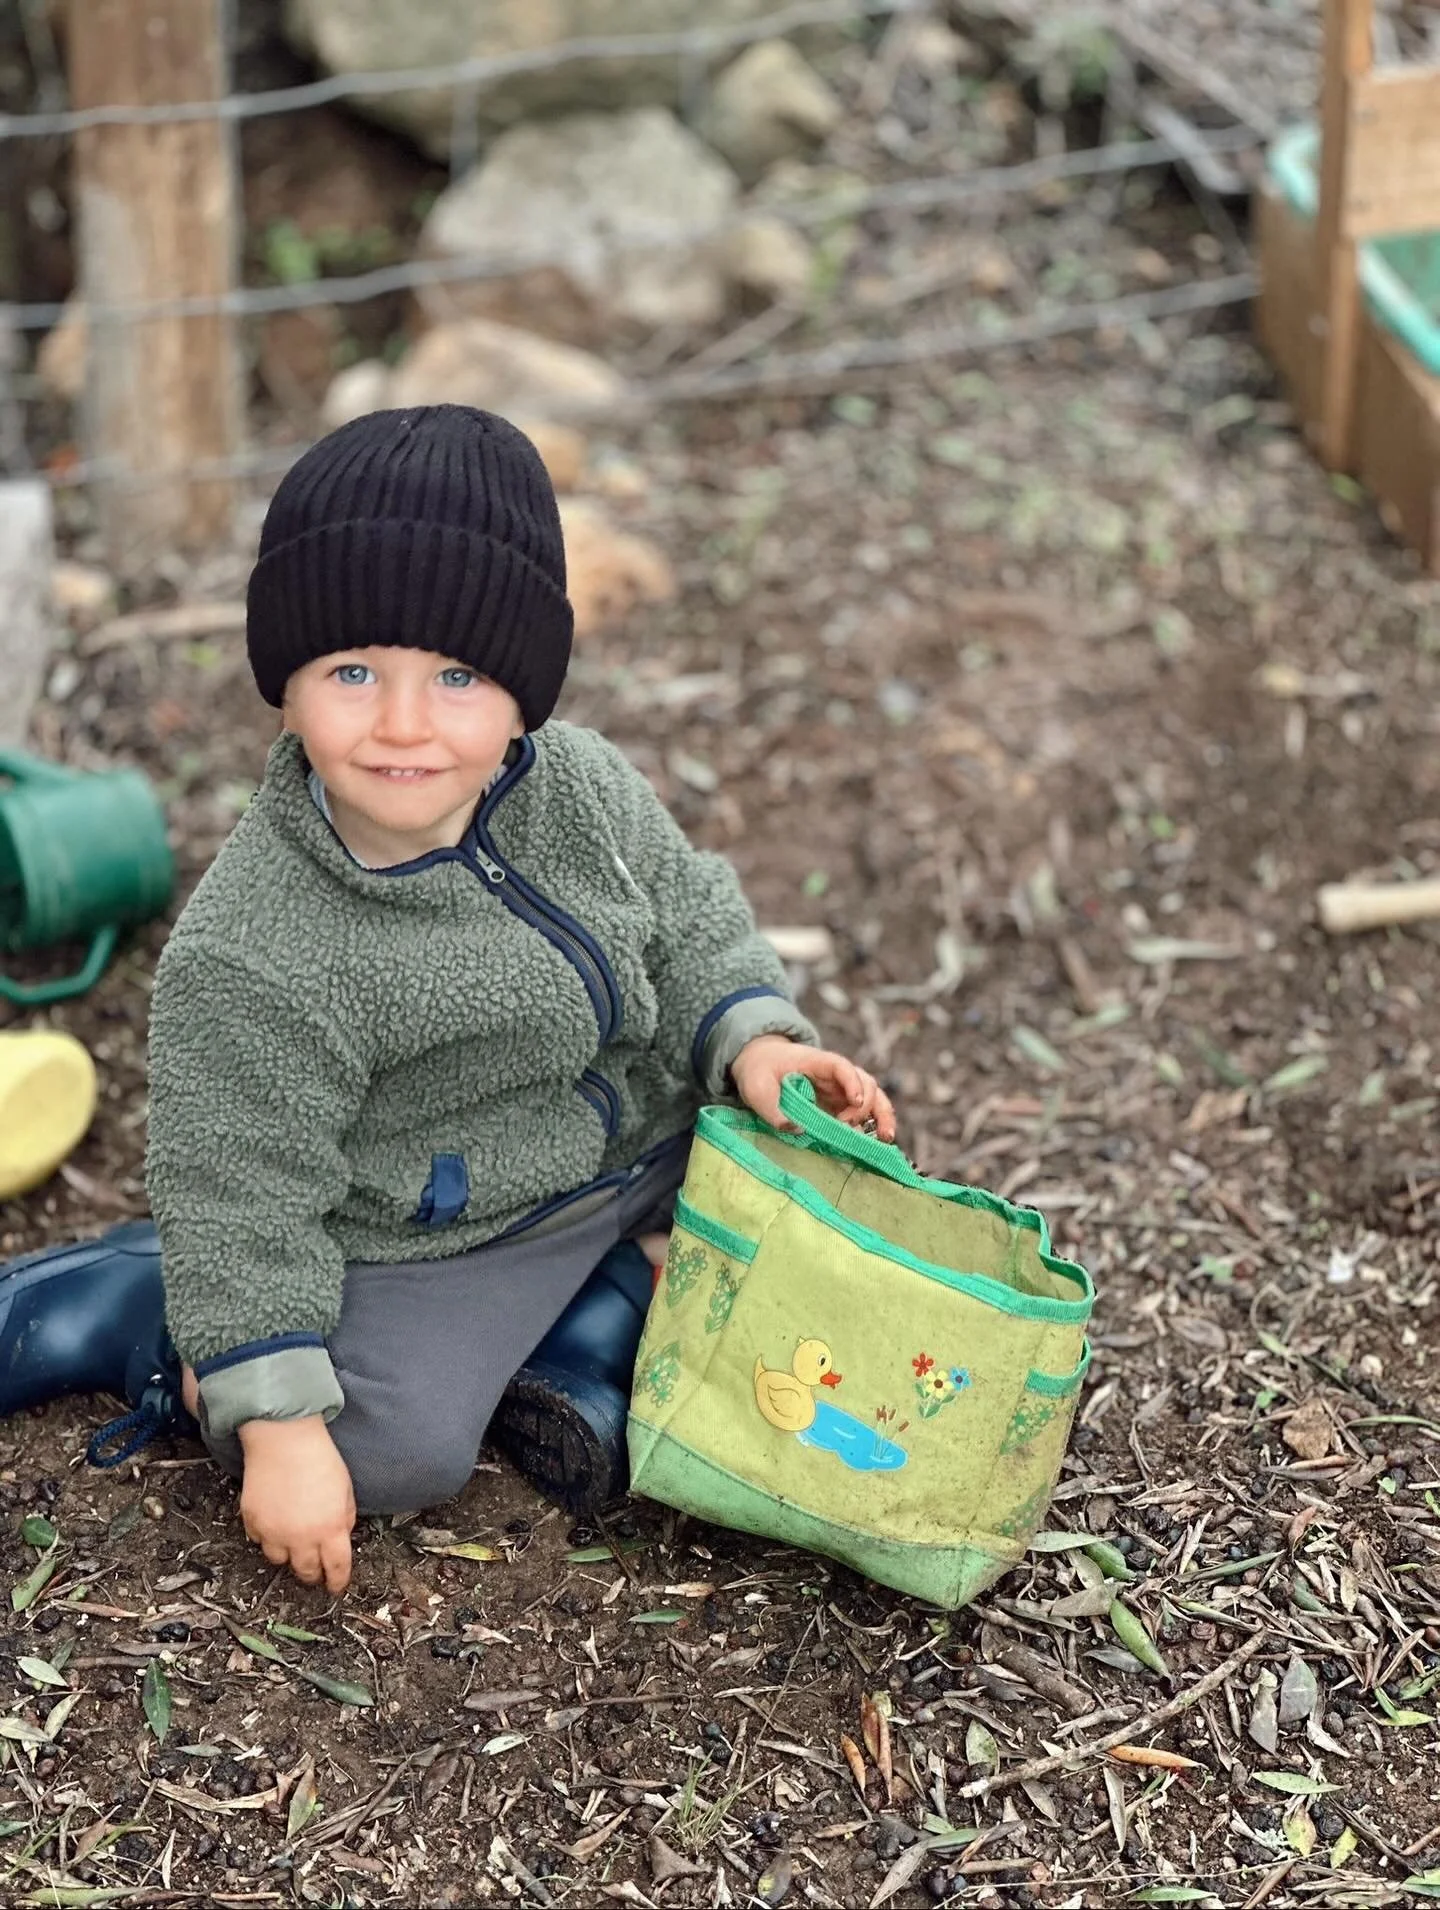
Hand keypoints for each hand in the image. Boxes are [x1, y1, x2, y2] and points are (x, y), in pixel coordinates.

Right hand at [237, 1416, 355, 1594]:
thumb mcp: (346, 1489)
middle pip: (307, 1572)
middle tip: (316, 1571)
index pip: (337, 1569)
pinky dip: (268, 1538)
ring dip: (289, 1556)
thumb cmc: (318, 1457)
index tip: (337, 1587)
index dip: (338, 1582)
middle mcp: (301, 1537)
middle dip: (313, 1575)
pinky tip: (275, 1524)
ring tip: (294, 1543)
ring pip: (280, 1561)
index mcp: (330, 1529)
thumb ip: (344, 1519)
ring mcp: (274, 1532)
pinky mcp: (253, 1523)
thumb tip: (340, 1536)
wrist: (283, 1438)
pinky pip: (260, 1542)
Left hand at [731, 1037, 895, 1141]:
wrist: (761, 1064)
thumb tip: (797, 1129)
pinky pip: (864, 1114)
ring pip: (873, 1097)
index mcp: (816, 1062)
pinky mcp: (839, 1106)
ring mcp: (840, 1091)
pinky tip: (877, 1144)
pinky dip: (873, 1126)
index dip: (852, 1081)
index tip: (855, 1100)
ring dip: (881, 1116)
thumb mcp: (755, 1087)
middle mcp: (835, 1076)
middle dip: (865, 1106)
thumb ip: (771, 1108)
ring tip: (885, 1138)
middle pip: (865, 1082)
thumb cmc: (759, 1070)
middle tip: (849, 1128)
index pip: (841, 1066)